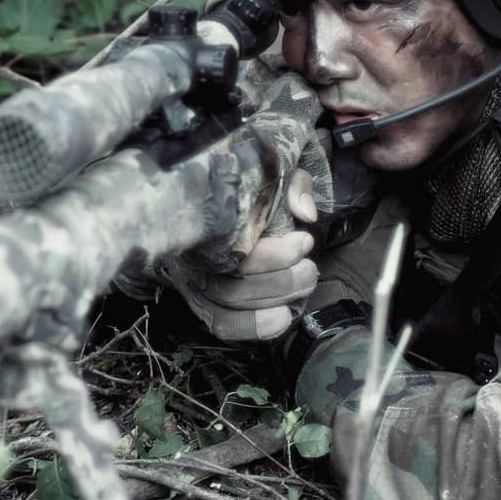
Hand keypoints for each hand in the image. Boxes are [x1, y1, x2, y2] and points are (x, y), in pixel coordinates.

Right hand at [171, 169, 319, 339]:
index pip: (231, 249)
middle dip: (282, 280)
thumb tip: (305, 213)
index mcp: (203, 221)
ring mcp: (194, 284)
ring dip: (276, 300)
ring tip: (305, 283)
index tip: (304, 241)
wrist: (216, 207)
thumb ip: (293, 184)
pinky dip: (256, 327)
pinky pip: (224, 326)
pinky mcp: (203, 305)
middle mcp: (190, 257)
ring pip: (230, 306)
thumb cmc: (251, 192)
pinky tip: (284, 316)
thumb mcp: (274, 172)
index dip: (272, 255)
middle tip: (310, 267)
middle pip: (232, 286)